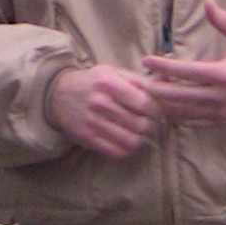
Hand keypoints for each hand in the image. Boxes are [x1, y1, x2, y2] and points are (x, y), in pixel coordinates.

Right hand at [45, 65, 160, 157]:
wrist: (58, 95)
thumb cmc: (93, 83)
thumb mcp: (114, 73)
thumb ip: (140, 80)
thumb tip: (167, 84)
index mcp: (109, 83)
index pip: (145, 103)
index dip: (157, 110)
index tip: (157, 112)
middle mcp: (101, 103)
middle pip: (140, 124)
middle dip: (152, 126)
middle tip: (151, 124)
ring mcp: (93, 122)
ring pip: (131, 141)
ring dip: (142, 139)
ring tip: (141, 133)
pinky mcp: (87, 138)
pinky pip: (117, 151)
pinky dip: (128, 149)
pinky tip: (128, 141)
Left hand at [139, 0, 225, 126]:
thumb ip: (224, 21)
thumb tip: (208, 2)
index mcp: (225, 74)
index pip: (187, 72)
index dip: (164, 67)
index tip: (146, 61)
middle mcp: (220, 96)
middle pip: (179, 96)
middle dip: (154, 89)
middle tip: (136, 81)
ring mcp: (219, 112)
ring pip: (182, 112)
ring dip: (161, 104)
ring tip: (143, 94)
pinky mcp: (220, 121)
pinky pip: (191, 122)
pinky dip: (173, 116)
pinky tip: (161, 108)